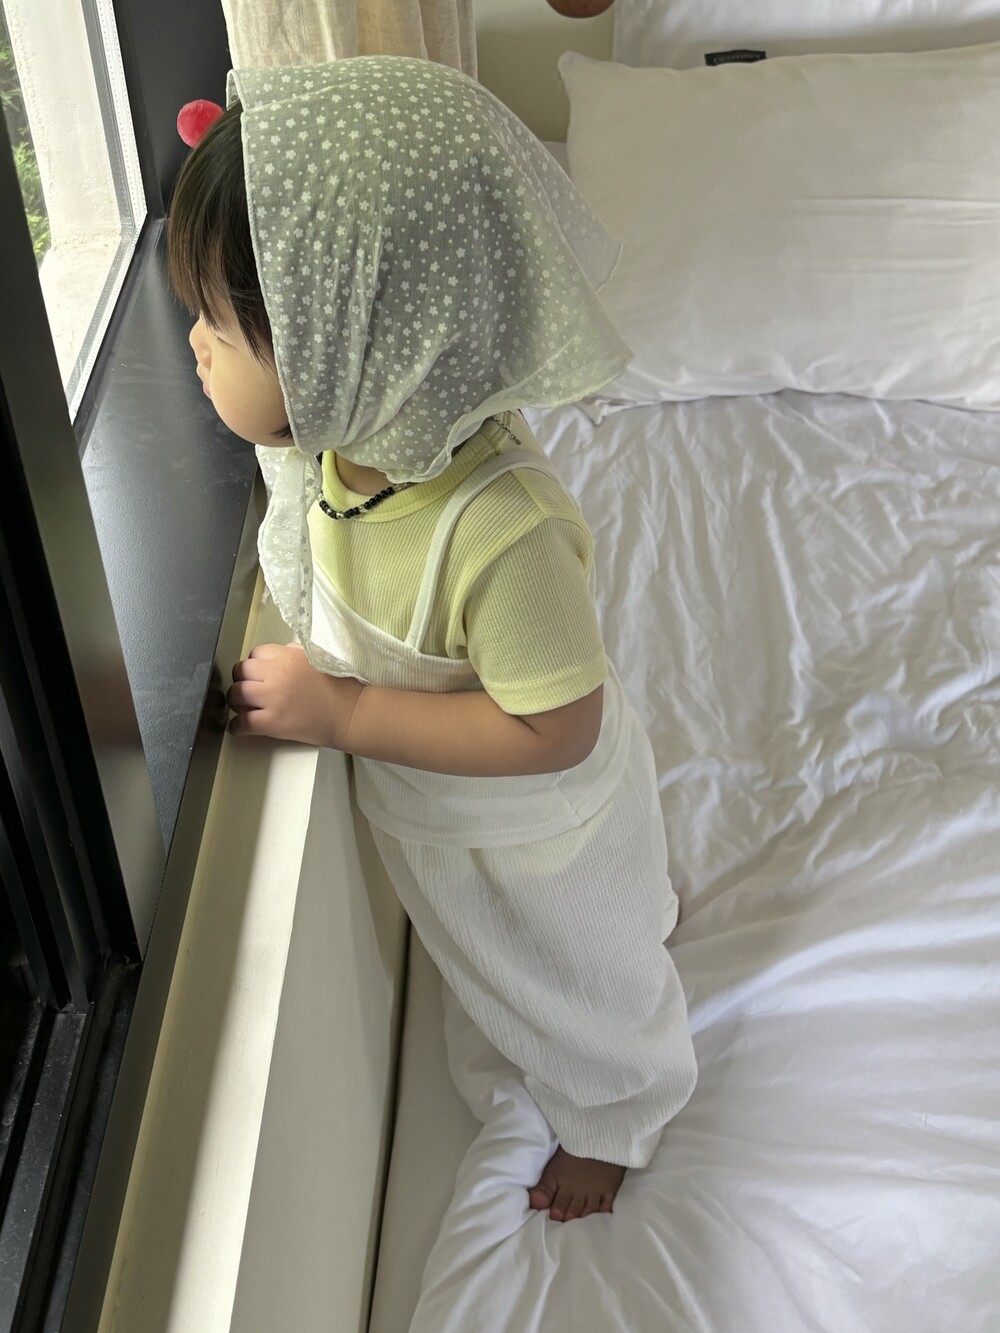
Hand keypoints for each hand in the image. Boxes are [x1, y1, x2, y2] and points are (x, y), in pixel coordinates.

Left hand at [226, 642, 364, 748]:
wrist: (350, 714)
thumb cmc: (340, 687)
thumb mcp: (318, 658)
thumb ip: (295, 653)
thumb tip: (280, 654)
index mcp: (287, 657)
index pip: (255, 654)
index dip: (255, 665)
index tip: (259, 675)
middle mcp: (276, 674)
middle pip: (241, 671)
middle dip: (242, 680)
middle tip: (248, 690)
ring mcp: (272, 699)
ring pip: (236, 694)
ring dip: (236, 701)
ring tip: (243, 707)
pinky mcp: (272, 722)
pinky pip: (242, 723)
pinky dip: (237, 726)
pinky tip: (240, 727)